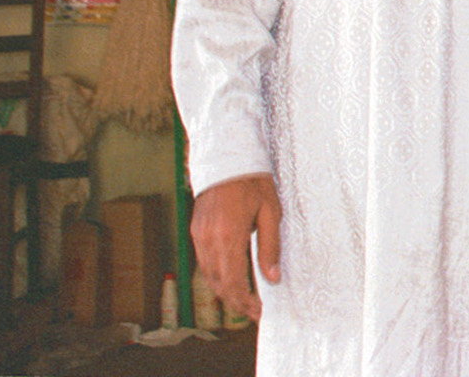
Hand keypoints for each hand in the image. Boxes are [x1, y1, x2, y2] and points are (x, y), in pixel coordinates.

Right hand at [191, 173, 280, 322]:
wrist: (228, 157)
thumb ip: (270, 246)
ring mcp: (199, 235)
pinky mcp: (196, 231)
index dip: (244, 301)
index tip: (258, 311)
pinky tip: (230, 278)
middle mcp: (208, 240)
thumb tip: (272, 278)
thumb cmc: (254, 182)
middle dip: (235, 301)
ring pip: (208, 275)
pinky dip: (216, 275)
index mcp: (228, 236)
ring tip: (245, 299)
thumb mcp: (271, 212)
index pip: (233, 282)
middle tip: (254, 310)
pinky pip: (204, 262)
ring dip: (224, 291)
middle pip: (218, 283)